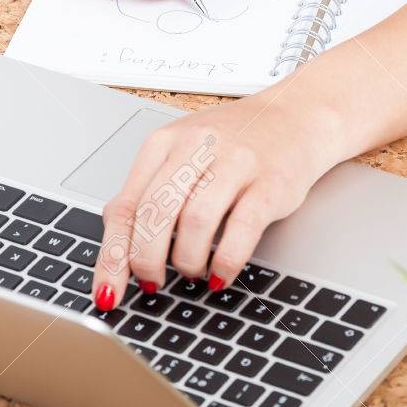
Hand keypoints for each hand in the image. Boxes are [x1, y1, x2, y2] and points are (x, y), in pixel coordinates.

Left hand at [91, 92, 343, 309]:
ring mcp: (235, 162)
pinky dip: (226, 261)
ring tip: (193, 272)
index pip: (124, 206)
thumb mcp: (182, 155)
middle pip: (154, 214)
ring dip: (188, 261)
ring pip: (195, 223)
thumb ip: (150, 193)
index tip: (108, 290)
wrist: (297, 116)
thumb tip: (118, 249)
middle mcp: (196, 147)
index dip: (112, 256)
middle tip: (154, 282)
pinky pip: (241, 230)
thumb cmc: (236, 142)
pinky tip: (221, 274)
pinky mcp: (271, 182)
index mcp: (164, 143)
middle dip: (147, 261)